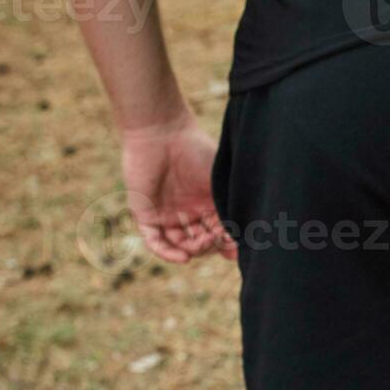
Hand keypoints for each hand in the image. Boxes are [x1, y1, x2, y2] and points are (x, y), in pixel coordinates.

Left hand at [120, 108, 236, 263]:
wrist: (162, 132)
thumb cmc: (196, 151)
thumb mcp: (220, 184)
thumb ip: (231, 210)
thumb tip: (243, 241)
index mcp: (207, 202)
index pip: (218, 232)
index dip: (227, 242)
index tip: (236, 245)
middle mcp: (187, 211)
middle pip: (201, 241)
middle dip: (211, 245)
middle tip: (217, 239)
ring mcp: (166, 214)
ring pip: (180, 244)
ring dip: (193, 250)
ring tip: (200, 246)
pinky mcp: (145, 214)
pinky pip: (155, 241)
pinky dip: (168, 253)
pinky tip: (183, 257)